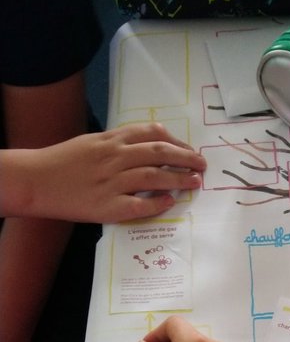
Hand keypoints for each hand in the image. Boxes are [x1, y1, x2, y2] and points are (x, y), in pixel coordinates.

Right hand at [18, 124, 205, 223]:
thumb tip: (151, 142)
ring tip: (194, 182)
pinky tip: (169, 202)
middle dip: (186, 158)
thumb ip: (120, 141)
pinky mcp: (107, 206)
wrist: (36, 180)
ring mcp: (112, 182)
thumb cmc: (64, 161)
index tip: (191, 150)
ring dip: (178, 179)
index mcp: (112, 140)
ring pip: (153, 177)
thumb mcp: (93, 141)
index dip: (177, 142)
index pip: (152, 134)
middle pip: (159, 154)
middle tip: (202, 165)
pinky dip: (157, 203)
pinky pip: (139, 205)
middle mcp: (114, 158)